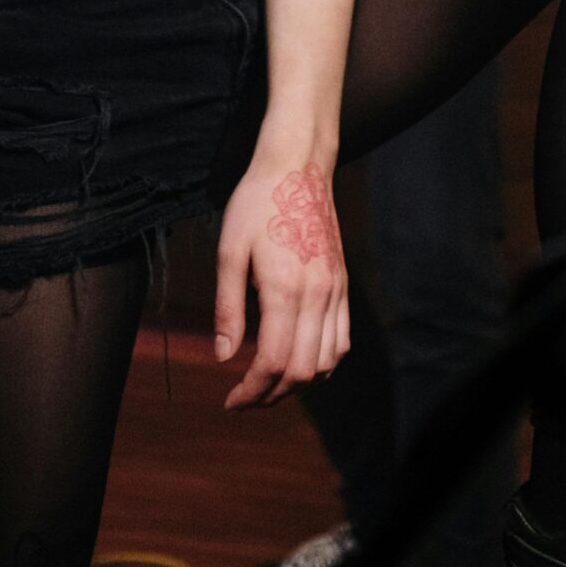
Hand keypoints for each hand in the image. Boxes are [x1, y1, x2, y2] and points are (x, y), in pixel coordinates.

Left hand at [213, 154, 349, 410]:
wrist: (297, 166)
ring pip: (326, 362)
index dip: (251, 391)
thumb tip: (223, 356)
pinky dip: (323, 364)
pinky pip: (342, 341)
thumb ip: (227, 307)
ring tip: (268, 384)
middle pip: (301, 371)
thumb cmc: (256, 203)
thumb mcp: (229, 250)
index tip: (230, 400)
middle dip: (271, 395)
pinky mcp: (342, 284)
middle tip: (244, 398)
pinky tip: (300, 363)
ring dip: (298, 384)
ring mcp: (334, 291)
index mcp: (285, 288)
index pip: (273, 362)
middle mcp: (317, 295)